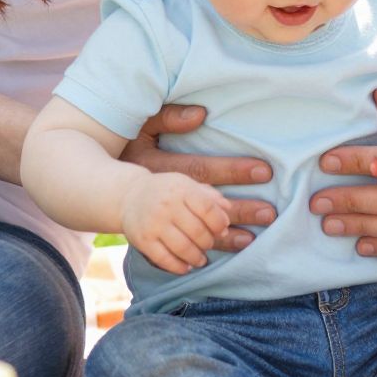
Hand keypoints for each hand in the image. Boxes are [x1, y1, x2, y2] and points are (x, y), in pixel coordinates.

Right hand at [120, 169, 232, 274]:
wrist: (129, 196)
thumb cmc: (166, 192)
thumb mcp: (187, 185)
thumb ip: (210, 196)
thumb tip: (228, 211)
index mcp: (181, 189)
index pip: (208, 209)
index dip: (219, 223)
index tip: (221, 230)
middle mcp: (167, 205)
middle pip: (198, 232)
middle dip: (208, 242)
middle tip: (208, 245)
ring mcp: (153, 224)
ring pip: (184, 248)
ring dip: (197, 258)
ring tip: (200, 259)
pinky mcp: (142, 240)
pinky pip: (165, 260)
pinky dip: (179, 267)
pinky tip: (186, 267)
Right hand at [122, 103, 275, 251]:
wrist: (107, 189)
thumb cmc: (134, 156)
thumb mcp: (146, 130)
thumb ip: (170, 119)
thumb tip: (200, 113)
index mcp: (167, 172)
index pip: (205, 172)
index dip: (234, 172)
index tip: (264, 171)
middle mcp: (162, 200)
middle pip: (205, 209)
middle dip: (241, 212)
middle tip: (268, 213)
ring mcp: (152, 223)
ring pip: (190, 239)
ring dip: (218, 242)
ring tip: (246, 241)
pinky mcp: (143, 241)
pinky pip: (167, 257)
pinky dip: (184, 262)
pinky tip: (200, 262)